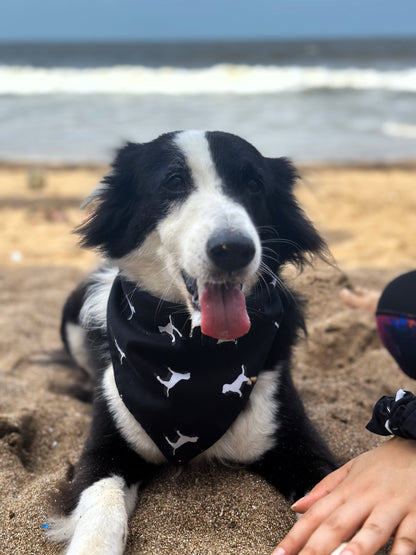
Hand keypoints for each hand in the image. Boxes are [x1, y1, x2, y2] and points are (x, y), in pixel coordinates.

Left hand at [273, 437, 415, 554]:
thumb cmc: (383, 463)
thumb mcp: (351, 469)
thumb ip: (324, 490)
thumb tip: (296, 507)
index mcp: (347, 490)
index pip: (316, 515)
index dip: (295, 536)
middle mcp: (366, 498)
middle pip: (337, 525)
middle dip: (316, 549)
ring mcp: (392, 506)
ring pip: (372, 531)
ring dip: (356, 548)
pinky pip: (408, 537)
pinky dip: (401, 552)